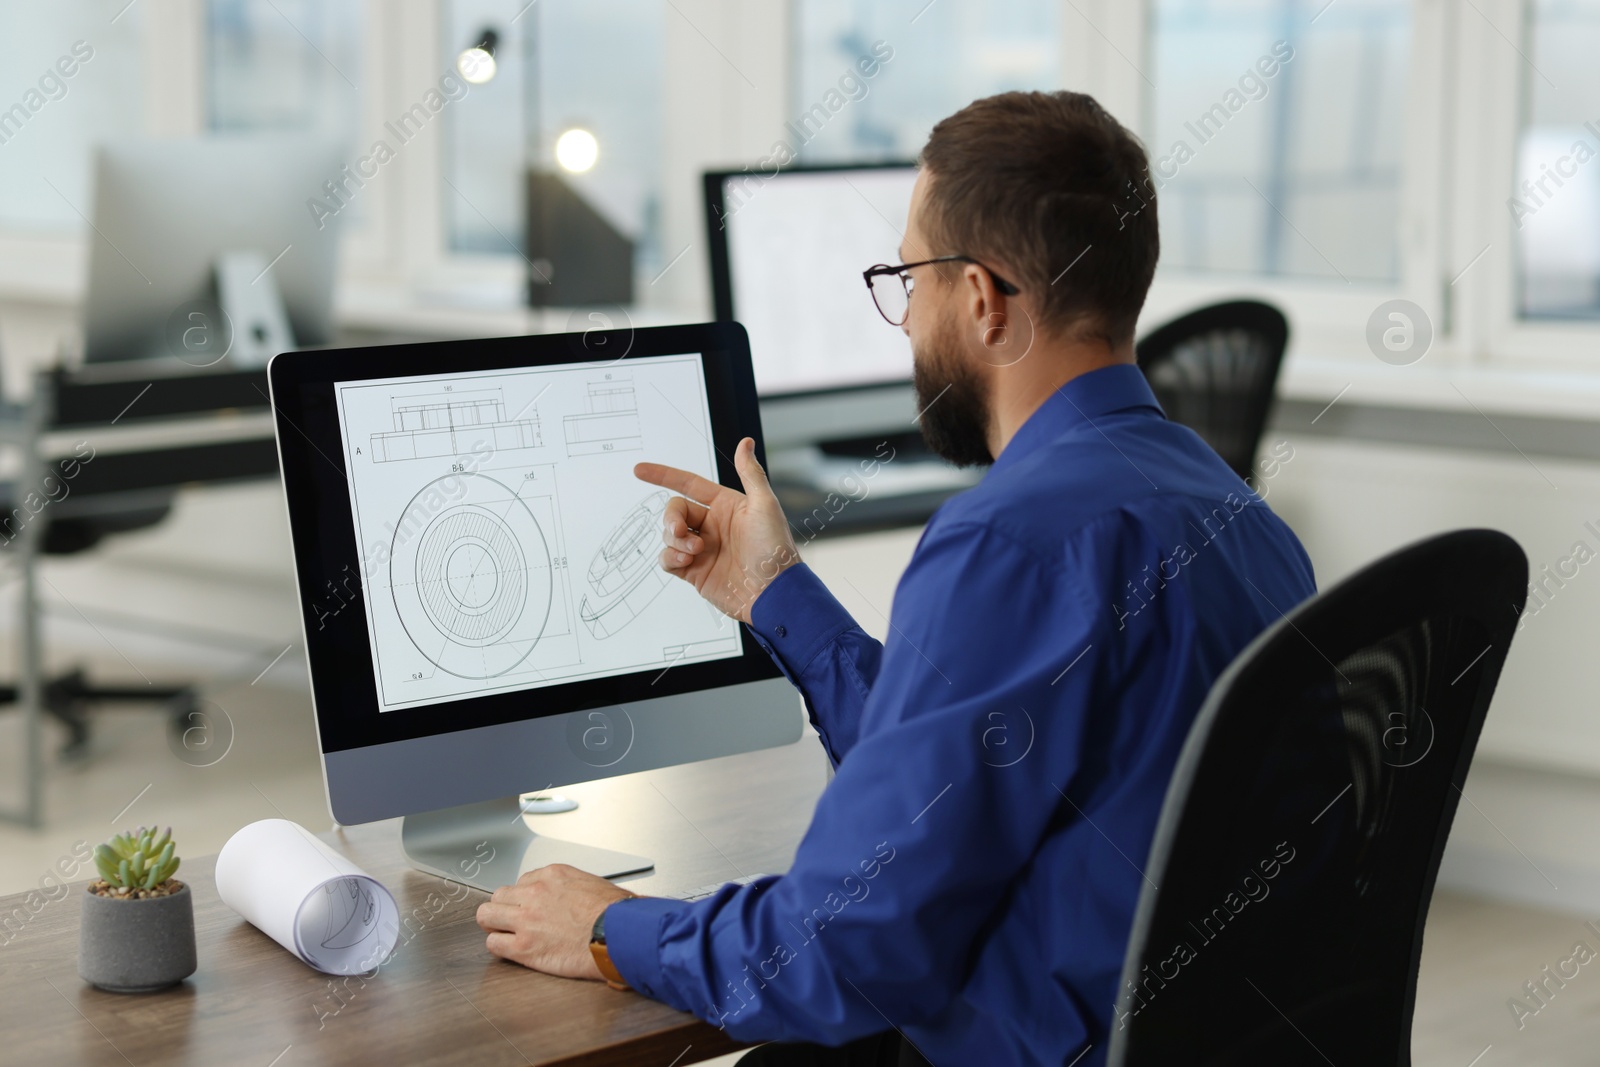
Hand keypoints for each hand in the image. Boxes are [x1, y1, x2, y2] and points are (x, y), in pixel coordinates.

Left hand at [475, 864, 634, 979]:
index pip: (523, 881)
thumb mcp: (595, 885)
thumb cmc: (616, 913)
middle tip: (513, 919)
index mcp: (552, 876)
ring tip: (505, 933)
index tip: (531, 906)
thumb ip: (574, 889)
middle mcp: (534, 893)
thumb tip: (574, 899)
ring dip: (494, 924)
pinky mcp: (524, 947)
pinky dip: (498, 946)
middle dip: (504, 908)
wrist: (619, 934)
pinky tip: (510, 950)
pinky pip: (493, 944)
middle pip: (500, 896)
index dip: (526, 897)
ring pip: (487, 916)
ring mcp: (526, 920)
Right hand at [634, 436, 799, 623]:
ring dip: (675, 540)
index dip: (664, 475)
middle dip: (671, 518)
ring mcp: (702, 549)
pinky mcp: (694, 572)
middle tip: (680, 532)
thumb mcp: (765, 505)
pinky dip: (670, 558)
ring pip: (668, 535)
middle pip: (674, 510)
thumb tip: (745, 442)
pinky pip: (668, 559)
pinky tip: (685, 562)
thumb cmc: (775, 549)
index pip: (688, 484)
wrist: (772, 593)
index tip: (640, 470)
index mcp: (725, 506)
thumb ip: (750, 473)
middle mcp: (711, 525)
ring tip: (694, 552)